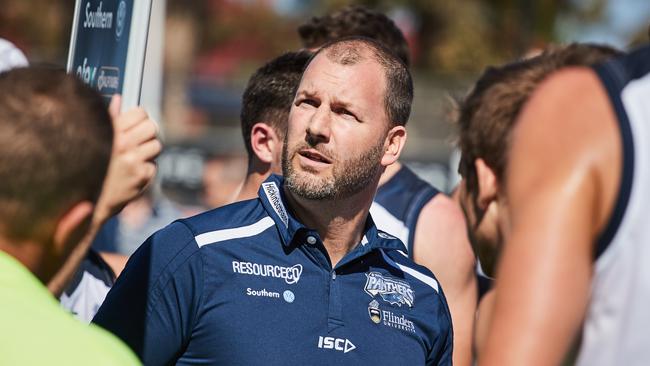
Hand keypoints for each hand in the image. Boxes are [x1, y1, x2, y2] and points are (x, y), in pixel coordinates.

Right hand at [93, 95, 162, 224]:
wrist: (87, 197)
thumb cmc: (90, 164)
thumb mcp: (95, 137)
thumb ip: (110, 117)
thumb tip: (119, 99)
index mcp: (111, 131)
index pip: (140, 113)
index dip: (140, 117)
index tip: (137, 123)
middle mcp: (123, 144)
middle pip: (152, 127)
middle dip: (147, 133)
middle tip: (140, 140)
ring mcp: (133, 160)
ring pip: (156, 145)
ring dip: (149, 151)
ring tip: (136, 156)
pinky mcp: (141, 176)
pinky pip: (154, 165)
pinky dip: (146, 168)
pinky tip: (133, 171)